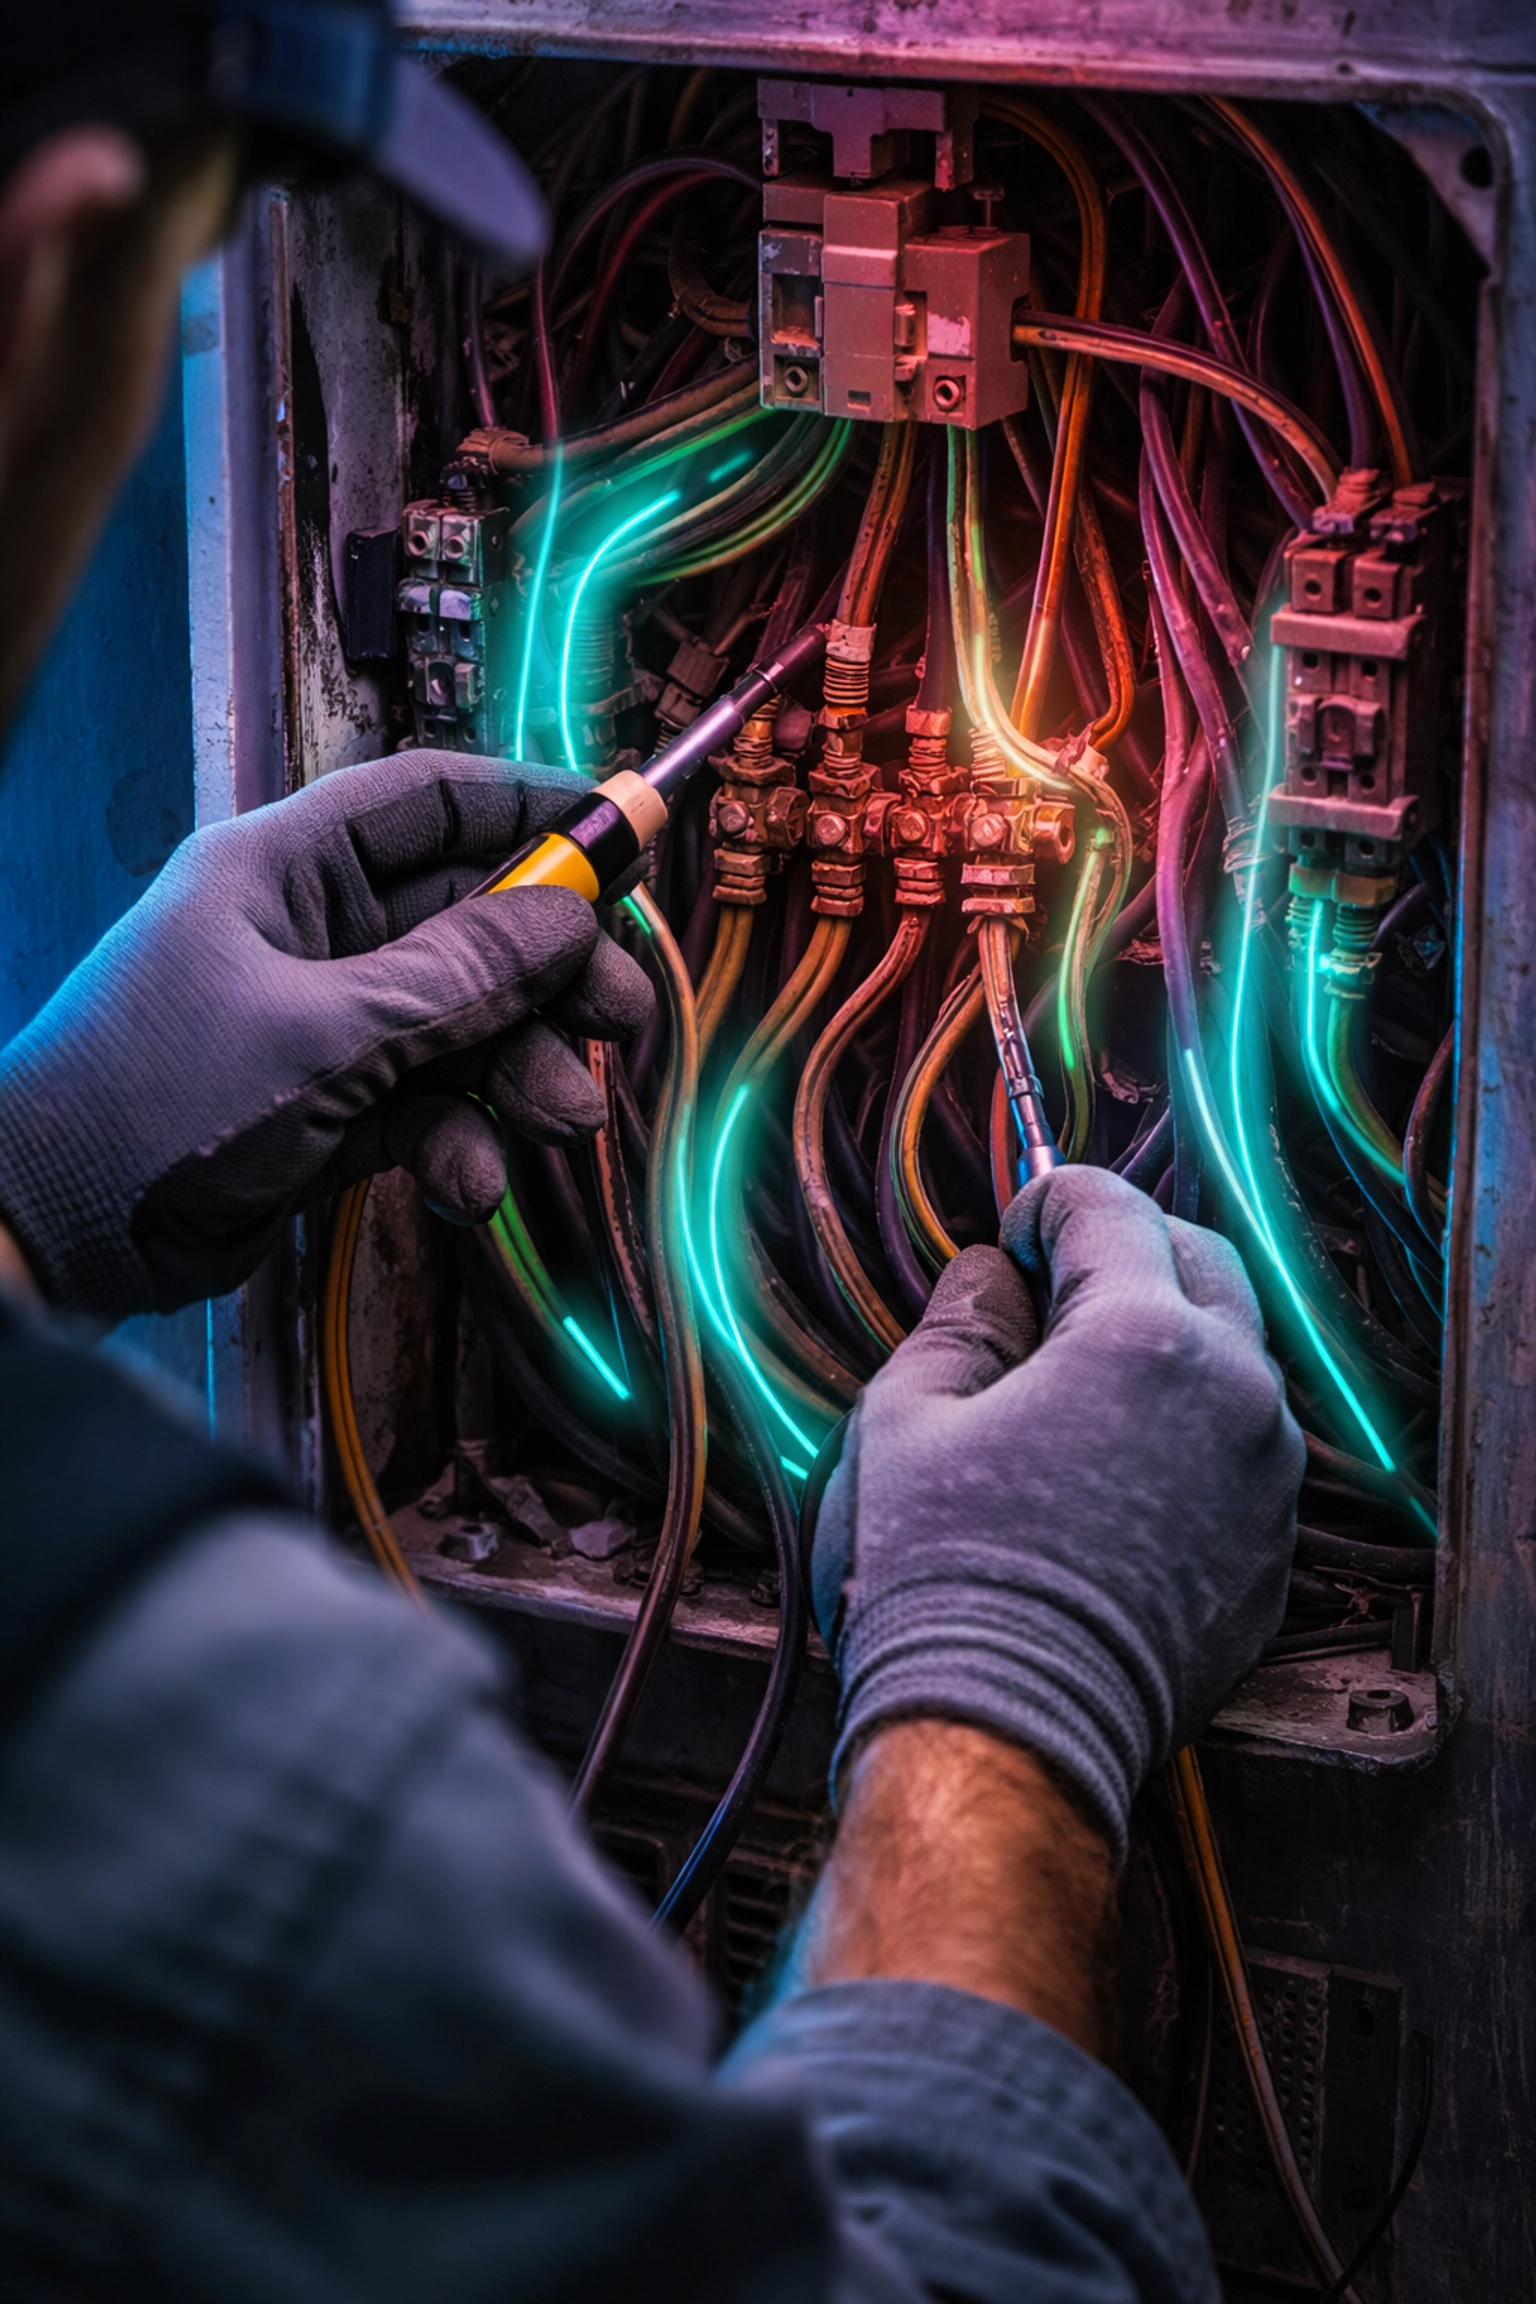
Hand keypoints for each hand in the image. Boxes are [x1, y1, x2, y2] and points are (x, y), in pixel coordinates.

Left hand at [0, 750, 651, 1320]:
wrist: (53, 1238)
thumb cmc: (151, 1107)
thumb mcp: (321, 1035)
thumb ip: (456, 979)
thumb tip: (571, 920)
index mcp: (285, 868)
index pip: (429, 801)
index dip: (532, 808)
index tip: (623, 833)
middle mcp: (311, 934)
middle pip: (471, 922)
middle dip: (553, 971)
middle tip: (622, 1017)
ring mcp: (323, 1024)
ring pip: (463, 1024)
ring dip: (521, 1071)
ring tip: (561, 1119)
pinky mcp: (328, 1109)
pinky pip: (428, 1106)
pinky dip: (461, 1143)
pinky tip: (469, 1185)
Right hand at [813, 1166, 1303, 1862]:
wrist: (1001, 1741)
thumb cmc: (938, 1580)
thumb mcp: (906, 1418)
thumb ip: (963, 1318)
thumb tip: (995, 1276)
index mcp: (1142, 1340)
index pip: (1109, 1208)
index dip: (1045, 1202)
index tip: (1008, 1237)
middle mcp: (1234, 1395)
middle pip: (1200, 1260)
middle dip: (1123, 1253)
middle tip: (1044, 1293)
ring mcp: (1266, 1482)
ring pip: (1231, 1355)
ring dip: (1162, 1340)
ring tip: (1070, 1389)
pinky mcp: (1270, 1556)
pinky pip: (1239, 1450)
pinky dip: (1185, 1431)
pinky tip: (1107, 1474)